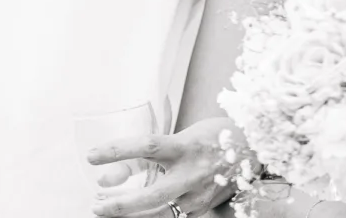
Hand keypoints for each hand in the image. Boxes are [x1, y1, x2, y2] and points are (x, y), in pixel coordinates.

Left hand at [89, 116, 241, 217]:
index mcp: (187, 146)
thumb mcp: (184, 135)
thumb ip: (152, 154)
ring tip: (107, 209)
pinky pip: (171, 217)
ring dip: (129, 215)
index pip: (147, 146)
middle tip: (96, 205)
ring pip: (159, 214)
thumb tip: (111, 175)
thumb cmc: (215, 137)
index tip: (92, 156)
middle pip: (152, 196)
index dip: (117, 151)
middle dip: (121, 205)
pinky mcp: (201, 209)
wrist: (253, 149)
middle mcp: (193, 173)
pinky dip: (149, 216)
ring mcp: (198, 195)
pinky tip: (133, 213)